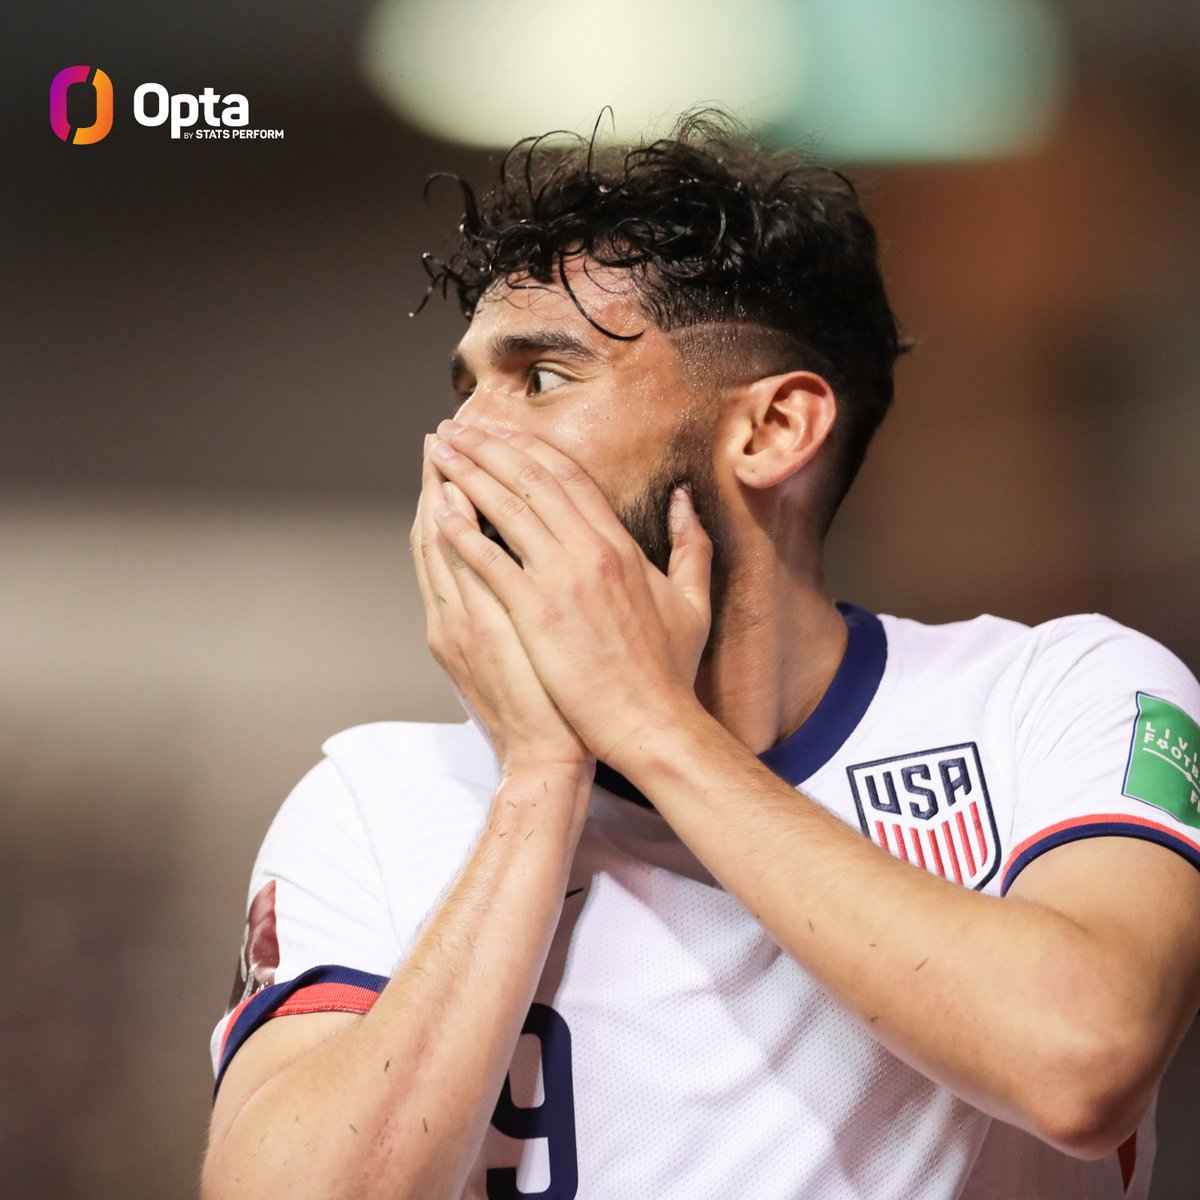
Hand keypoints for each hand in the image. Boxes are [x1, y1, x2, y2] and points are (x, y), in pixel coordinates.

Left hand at [427, 422, 712, 767]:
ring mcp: (561, 581)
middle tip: (458, 426)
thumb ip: (692, 543)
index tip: (502, 430)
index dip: (531, 447)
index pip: (570, 477)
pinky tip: (438, 508)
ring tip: (439, 451)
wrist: (653, 723)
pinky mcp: (536, 613)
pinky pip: (491, 560)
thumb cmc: (669, 671)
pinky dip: (463, 530)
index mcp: (621, 547)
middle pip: (531, 480)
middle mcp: (589, 552)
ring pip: (506, 508)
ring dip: (467, 473)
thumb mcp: (693, 599)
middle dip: (489, 446)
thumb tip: (685, 499)